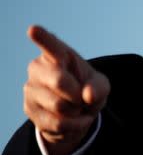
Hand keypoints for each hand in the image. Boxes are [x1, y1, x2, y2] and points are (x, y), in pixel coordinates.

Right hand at [23, 25, 109, 154]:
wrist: (76, 114)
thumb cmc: (87, 90)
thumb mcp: (100, 86)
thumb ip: (99, 87)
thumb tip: (87, 96)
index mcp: (57, 55)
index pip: (50, 45)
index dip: (42, 38)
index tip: (33, 29)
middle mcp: (38, 68)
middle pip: (59, 81)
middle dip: (78, 93)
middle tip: (82, 96)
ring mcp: (30, 89)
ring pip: (59, 105)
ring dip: (76, 111)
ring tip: (76, 107)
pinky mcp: (29, 110)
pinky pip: (58, 123)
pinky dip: (74, 125)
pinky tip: (75, 119)